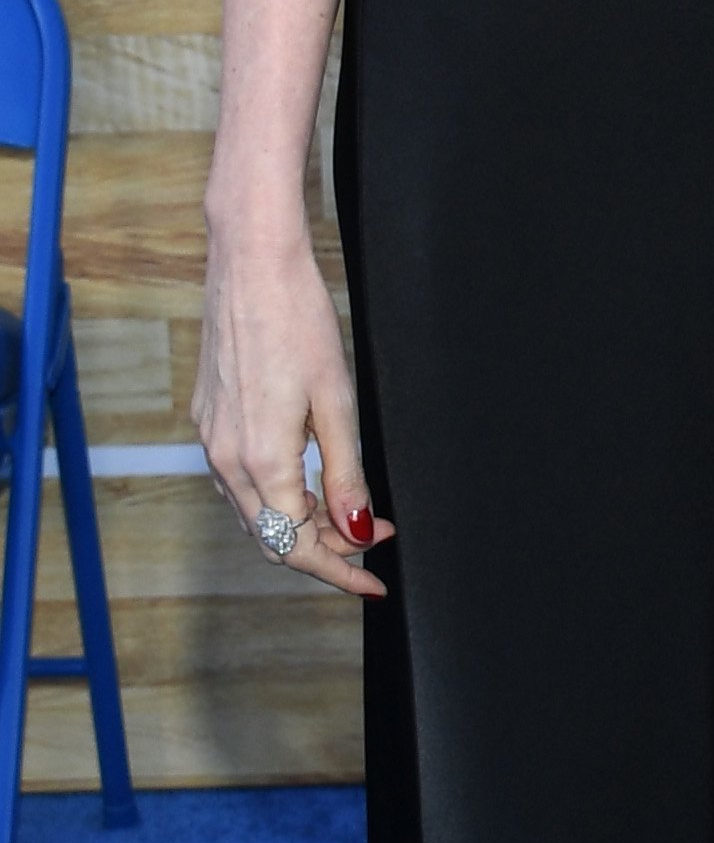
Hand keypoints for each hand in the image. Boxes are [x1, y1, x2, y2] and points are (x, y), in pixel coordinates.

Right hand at [193, 218, 394, 596]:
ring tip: (349, 514)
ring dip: (300, 523)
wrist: (251, 263)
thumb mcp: (336, 398)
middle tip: (372, 541)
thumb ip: (345, 470)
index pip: (296, 546)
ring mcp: (211, 438)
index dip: (338, 569)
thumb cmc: (298, 319)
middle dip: (323, 550)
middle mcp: (225, 459)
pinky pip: (240, 479)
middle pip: (272, 536)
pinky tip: (308, 480)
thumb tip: (354, 531)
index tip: (375, 579)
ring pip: (254, 511)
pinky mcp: (209, 418)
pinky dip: (276, 494)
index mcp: (260, 460)